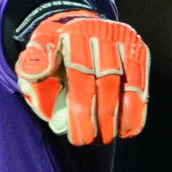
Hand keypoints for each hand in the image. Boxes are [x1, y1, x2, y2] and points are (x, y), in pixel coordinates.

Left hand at [15, 8, 148, 144]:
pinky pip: (140, 82)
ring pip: (126, 82)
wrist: (75, 30)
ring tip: (108, 138)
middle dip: (99, 115)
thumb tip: (37, 73)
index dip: (80, 108)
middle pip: (106, 79)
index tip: (77, 137)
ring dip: (120, 115)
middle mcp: (98, 31)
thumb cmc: (52, 56)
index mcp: (70, 33)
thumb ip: (31, 68)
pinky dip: (136, 108)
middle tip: (90, 141)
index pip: (79, 72)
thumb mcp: (33, 59)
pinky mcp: (137, 48)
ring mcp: (121, 37)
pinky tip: (128, 129)